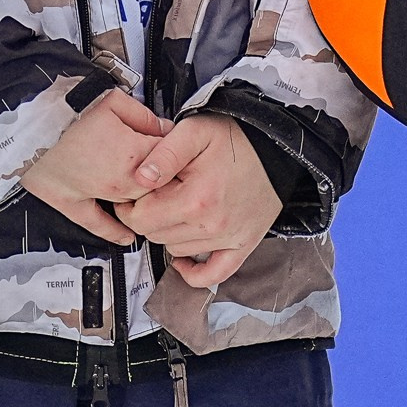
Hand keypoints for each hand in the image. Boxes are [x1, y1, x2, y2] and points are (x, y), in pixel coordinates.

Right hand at [20, 89, 168, 244]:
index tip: (178, 149)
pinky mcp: (70, 202)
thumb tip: (165, 128)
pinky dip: (114, 231)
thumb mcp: (113, 100)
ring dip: (141, 199)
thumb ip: (145, 116)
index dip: (176, 151)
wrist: (29, 122)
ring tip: (149, 194)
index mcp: (133, 153)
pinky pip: (97, 224)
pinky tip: (127, 236)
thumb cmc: (68, 109)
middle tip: (164, 169)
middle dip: (161, 177)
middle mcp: (118, 181)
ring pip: (131, 204)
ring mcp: (95, 195)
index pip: (170, 158)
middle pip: (155, 186)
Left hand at [116, 114, 283, 287]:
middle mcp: (212, 225)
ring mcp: (228, 239)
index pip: (141, 219)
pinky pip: (212, 274)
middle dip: (148, 215)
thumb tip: (139, 179)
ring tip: (179, 206)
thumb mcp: (194, 131)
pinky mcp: (242, 246)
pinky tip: (184, 259)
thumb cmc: (235, 138)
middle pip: (155, 236)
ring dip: (169, 232)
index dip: (131, 204)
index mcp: (196, 198)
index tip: (136, 192)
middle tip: (158, 194)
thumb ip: (163, 154)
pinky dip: (194, 272)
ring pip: (176, 250)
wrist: (275, 146)